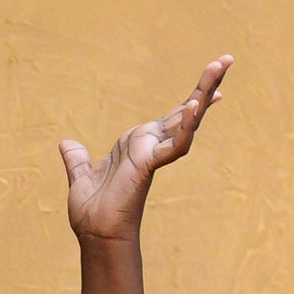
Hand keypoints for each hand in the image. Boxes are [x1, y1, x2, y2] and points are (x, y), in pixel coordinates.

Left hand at [59, 55, 230, 242]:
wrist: (94, 234)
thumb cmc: (92, 212)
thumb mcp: (82, 177)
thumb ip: (77, 160)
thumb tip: (66, 144)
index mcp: (137, 146)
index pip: (169, 118)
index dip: (188, 104)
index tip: (210, 89)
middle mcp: (149, 146)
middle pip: (184, 110)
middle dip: (206, 86)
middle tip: (227, 59)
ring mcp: (152, 154)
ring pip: (186, 118)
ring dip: (203, 92)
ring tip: (221, 66)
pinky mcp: (149, 165)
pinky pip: (174, 143)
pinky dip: (185, 125)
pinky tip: (195, 105)